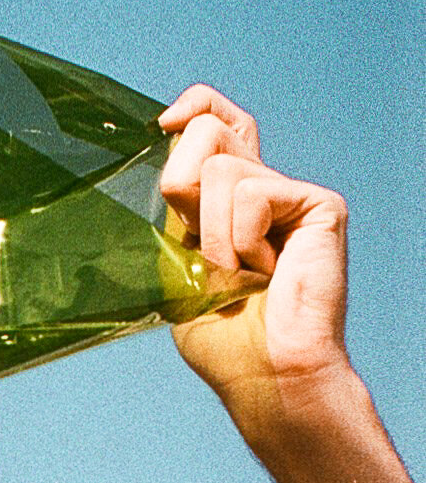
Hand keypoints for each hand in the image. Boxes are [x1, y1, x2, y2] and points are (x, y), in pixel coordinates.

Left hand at [158, 86, 353, 442]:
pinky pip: (252, 193)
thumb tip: (163, 154)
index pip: (216, 120)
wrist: (265, 375)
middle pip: (207, 130)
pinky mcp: (318, 205)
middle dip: (182, 187)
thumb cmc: (224, 339)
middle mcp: (262, 187)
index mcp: (227, 200)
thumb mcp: (179, 269)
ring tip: (239, 276)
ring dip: (212, 236)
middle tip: (201, 246)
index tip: (165, 123)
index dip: (194, 107)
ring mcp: (291, 194)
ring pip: (222, 167)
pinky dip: (241, 240)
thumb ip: (175, 214)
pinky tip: (266, 272)